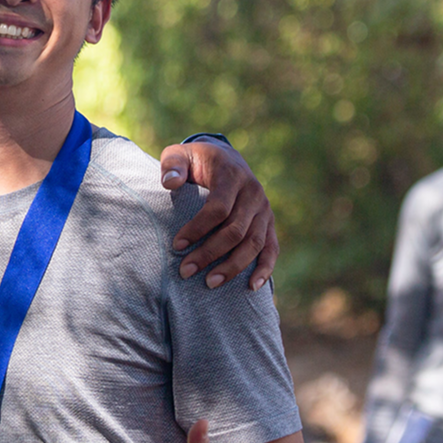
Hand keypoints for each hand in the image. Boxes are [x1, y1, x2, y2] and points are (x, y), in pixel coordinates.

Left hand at [158, 139, 278, 289]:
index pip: (218, 207)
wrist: (224, 158)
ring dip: (233, 266)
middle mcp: (253, 192)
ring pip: (254, 243)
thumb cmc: (195, 161)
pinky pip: (272, 248)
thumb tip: (171, 183)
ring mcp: (264, 209)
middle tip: (186, 271)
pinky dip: (264, 268)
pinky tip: (251, 287)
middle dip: (210, 253)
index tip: (177, 246)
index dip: (198, 228)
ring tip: (210, 284)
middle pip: (236, 230)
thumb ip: (172, 165)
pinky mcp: (269, 223)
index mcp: (232, 175)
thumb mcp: (180, 155)